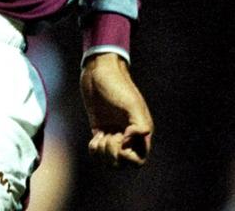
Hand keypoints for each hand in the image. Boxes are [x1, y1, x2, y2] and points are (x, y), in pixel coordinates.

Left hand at [80, 52, 152, 167]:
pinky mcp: (99, 129)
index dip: (129, 158)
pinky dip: (94, 149)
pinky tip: (94, 136)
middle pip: (122, 163)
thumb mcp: (131, 104)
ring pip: (109, 159)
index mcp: (140, 131)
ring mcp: (112, 132)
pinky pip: (97, 150)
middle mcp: (127, 135)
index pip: (139, 160)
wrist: (99, 71)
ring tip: (100, 137)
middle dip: (113, 155)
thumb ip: (140, 126)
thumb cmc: (117, 85)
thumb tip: (128, 144)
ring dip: (103, 153)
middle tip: (108, 136)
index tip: (120, 141)